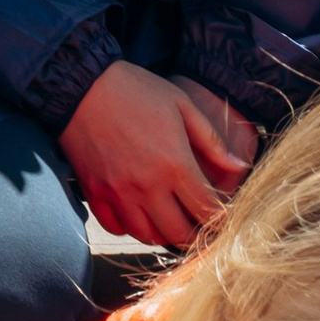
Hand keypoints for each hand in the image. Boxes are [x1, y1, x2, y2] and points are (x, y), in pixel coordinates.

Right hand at [61, 62, 254, 250]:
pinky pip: (116, 228)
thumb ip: (211, 141)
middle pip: (179, 233)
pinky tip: (137, 213)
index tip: (222, 216)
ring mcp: (118, 193)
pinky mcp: (94, 193)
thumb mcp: (181, 104)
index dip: (220, 219)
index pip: (207, 211)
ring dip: (162, 233)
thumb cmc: (135, 90)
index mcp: (175, 164)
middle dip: (194, 234)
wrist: (81, 84)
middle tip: (197, 224)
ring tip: (168, 220)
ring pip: (147, 236)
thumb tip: (238, 167)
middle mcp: (148, 186)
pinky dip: (129, 227)